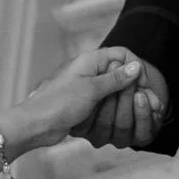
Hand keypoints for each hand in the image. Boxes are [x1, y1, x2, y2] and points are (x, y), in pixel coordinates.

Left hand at [3, 48, 154, 156]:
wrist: (35, 125)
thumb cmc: (58, 103)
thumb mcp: (91, 89)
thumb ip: (115, 78)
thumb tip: (135, 66)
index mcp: (89, 60)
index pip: (121, 53)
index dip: (134, 67)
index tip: (143, 85)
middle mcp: (88, 71)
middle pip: (118, 72)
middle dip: (129, 87)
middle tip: (138, 101)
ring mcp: (85, 88)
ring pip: (111, 90)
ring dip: (118, 101)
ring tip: (122, 112)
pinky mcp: (82, 104)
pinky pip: (102, 104)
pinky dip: (108, 110)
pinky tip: (112, 118)